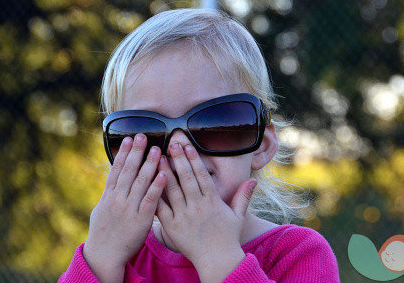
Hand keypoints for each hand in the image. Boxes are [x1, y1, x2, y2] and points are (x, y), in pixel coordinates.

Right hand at [83, 134, 167, 282]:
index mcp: (108, 196)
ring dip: (149, 164)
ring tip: (157, 149)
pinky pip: (150, 199)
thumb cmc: (104, 232)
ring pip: (140, 182)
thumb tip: (113, 178)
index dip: (123, 153)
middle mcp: (118, 199)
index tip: (129, 138)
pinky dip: (157, 186)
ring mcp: (129, 208)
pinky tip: (164, 173)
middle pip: (128, 171)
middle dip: (137, 153)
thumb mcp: (101, 210)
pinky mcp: (141, 219)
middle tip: (144, 136)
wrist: (105, 255)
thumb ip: (110, 194)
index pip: (117, 169)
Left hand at [156, 143, 256, 282]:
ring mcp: (184, 216)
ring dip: (165, 172)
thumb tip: (253, 180)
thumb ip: (243, 196)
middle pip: (186, 178)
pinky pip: (162, 208)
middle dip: (179, 159)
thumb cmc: (228, 238)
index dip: (194, 159)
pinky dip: (156, 195)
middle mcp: (198, 206)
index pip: (202, 175)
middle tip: (171, 143)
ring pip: (173, 190)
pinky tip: (149, 182)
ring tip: (158, 157)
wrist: (217, 261)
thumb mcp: (238, 216)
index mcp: (213, 201)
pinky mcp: (173, 227)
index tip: (187, 145)